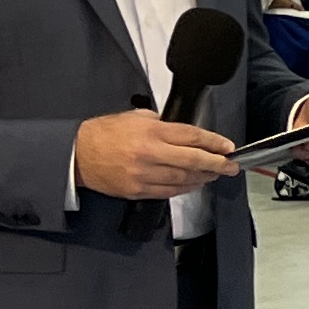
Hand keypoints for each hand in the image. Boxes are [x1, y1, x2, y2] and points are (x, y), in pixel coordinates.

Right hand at [77, 109, 238, 200]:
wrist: (76, 155)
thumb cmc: (103, 134)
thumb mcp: (134, 117)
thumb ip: (161, 123)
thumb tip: (183, 133)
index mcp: (151, 133)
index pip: (192, 137)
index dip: (214, 143)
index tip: (227, 147)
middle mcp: (150, 154)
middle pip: (194, 161)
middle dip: (217, 164)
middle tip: (231, 166)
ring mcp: (144, 175)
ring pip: (184, 180)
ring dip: (203, 178)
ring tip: (215, 174)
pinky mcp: (137, 191)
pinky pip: (169, 192)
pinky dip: (185, 189)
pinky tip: (194, 184)